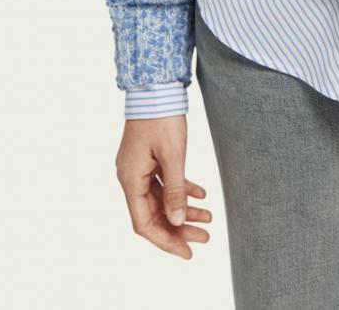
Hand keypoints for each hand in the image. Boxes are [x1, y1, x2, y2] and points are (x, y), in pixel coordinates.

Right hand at [115, 114, 211, 258]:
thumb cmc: (162, 118)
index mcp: (130, 180)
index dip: (166, 241)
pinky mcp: (148, 158)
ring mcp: (139, 168)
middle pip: (154, 214)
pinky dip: (182, 189)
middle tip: (205, 236)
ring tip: (208, 217)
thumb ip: (175, 190)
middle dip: (179, 228)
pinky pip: (164, 182)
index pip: (145, 223)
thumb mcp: (173, 155)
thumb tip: (178, 222)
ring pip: (162, 199)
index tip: (188, 252)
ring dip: (184, 209)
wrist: (156, 87)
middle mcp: (131, 177)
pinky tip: (202, 194)